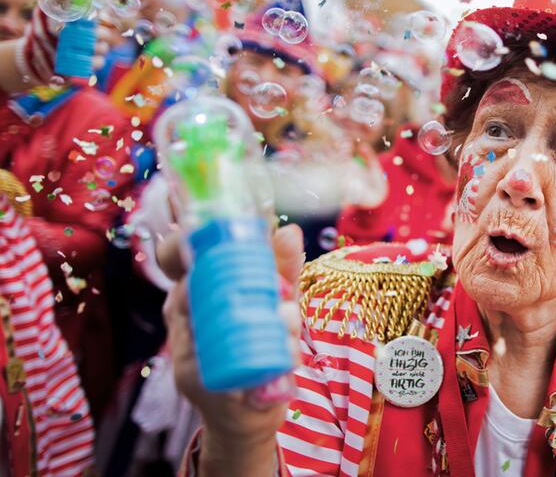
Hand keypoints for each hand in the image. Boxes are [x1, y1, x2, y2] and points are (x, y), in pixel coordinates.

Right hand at [158, 225, 303, 453]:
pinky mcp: (201, 386)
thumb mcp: (273, 304)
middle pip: (208, 285)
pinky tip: (285, 373)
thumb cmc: (257, 346)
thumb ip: (280, 269)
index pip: (175, 255)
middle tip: (285, 299)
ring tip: (292, 340)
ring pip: (226, 325)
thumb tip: (289, 231)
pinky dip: (271, 366)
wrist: (247, 414)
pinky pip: (236, 366)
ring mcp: (186, 354)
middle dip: (260, 291)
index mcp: (191, 291)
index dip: (195, 240)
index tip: (233, 235)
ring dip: (273, 330)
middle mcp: (180, 320)